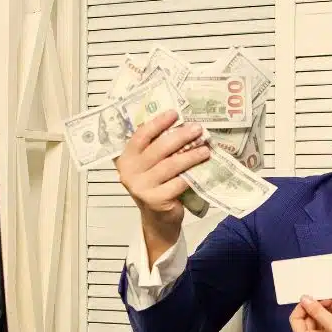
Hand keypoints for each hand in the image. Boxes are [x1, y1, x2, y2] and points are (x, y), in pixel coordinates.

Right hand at [114, 110, 210, 232]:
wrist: (158, 218)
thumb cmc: (157, 185)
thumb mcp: (151, 165)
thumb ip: (156, 147)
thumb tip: (180, 124)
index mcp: (126, 158)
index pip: (141, 135)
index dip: (158, 123)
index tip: (174, 113)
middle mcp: (129, 172)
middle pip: (158, 148)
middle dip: (180, 136)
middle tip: (197, 129)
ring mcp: (141, 187)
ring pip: (170, 165)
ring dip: (190, 155)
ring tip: (205, 149)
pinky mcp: (155, 200)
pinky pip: (177, 183)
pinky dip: (191, 174)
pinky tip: (202, 168)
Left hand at [289, 298, 331, 331]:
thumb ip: (317, 311)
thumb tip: (303, 298)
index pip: (295, 319)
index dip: (303, 307)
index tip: (315, 296)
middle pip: (306, 318)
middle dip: (318, 307)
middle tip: (331, 300)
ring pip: (317, 319)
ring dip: (326, 311)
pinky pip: (325, 324)